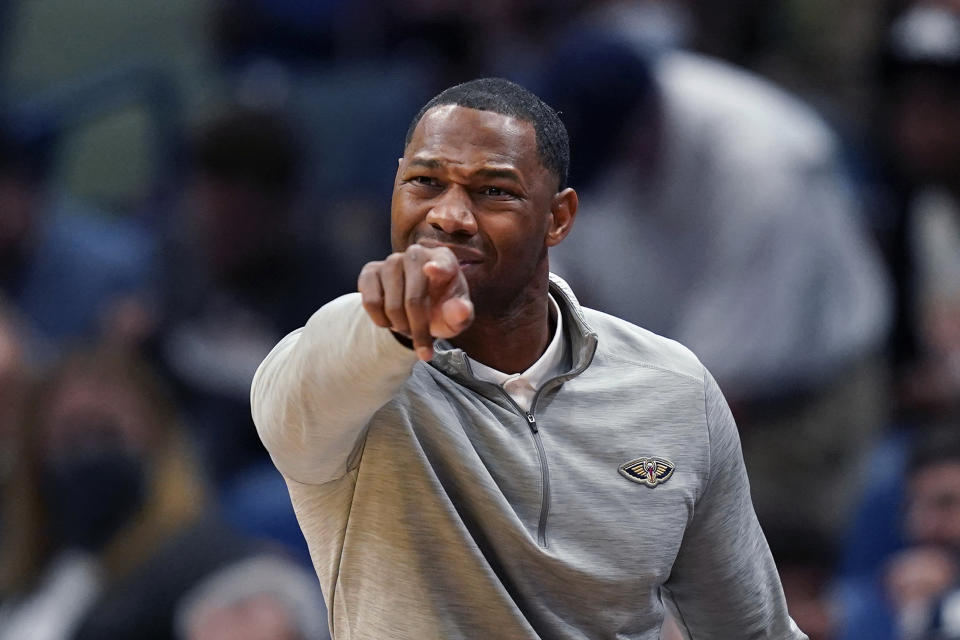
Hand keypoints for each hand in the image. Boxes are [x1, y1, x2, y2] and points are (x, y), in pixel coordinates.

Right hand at [358, 244, 473, 360]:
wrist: (417, 308)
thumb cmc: (442, 309)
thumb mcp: (456, 317)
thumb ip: (461, 314)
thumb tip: (460, 309)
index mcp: (445, 259)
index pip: (442, 264)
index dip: (437, 268)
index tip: (431, 270)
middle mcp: (416, 254)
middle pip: (413, 300)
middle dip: (417, 329)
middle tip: (422, 343)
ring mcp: (391, 260)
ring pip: (391, 305)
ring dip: (400, 326)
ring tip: (408, 326)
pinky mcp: (370, 271)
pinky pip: (371, 303)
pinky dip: (381, 321)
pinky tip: (391, 320)